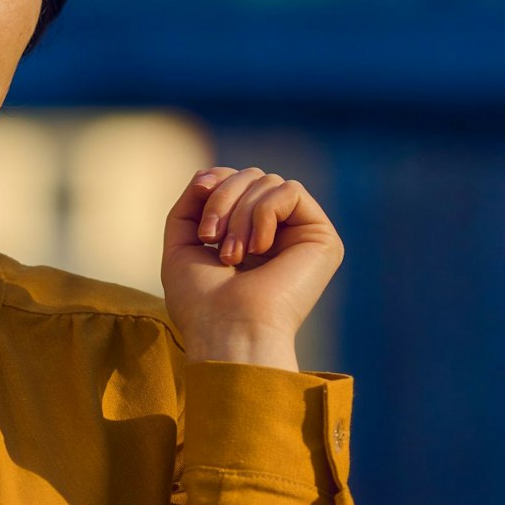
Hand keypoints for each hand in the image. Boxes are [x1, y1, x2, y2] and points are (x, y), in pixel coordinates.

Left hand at [160, 167, 344, 368]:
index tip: (200, 192)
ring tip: (231, 255)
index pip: (237, 181)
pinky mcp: (322, 238)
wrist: (227, 331)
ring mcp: (300, 234)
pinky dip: (263, 214)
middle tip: (211, 239)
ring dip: (239, 213)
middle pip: (251, 176)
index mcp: (248, 234)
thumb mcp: (182, 243)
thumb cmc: (201, 301)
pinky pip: (289, 191)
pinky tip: (258, 249)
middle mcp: (278, 232)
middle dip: (223, 198)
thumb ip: (192, 203)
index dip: (217, 180)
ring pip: (268, 181)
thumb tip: (208, 173)